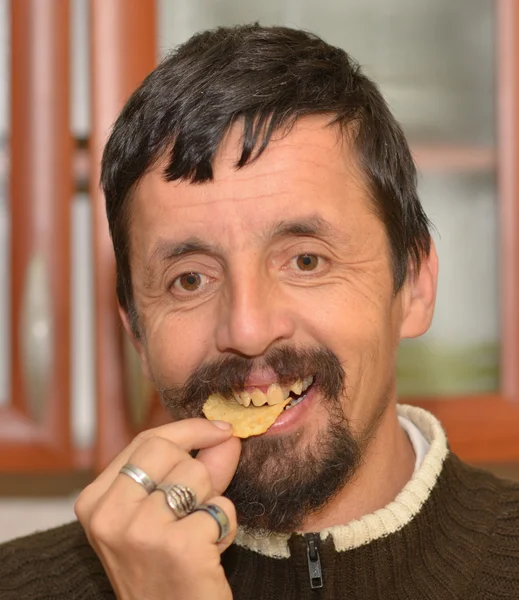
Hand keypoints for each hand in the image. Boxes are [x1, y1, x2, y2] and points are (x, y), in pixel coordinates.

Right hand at [75, 419, 240, 599]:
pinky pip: (220, 507)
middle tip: (196, 504)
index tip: (219, 429)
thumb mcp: (164, 514)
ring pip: (197, 474)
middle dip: (197, 469)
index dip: (189, 429)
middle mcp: (109, 515)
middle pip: (168, 449)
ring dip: (210, 501)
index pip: (145, 440)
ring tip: (197, 533)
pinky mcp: (177, 546)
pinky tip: (208, 552)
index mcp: (95, 502)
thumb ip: (196, 467)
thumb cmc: (165, 572)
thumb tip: (226, 434)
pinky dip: (225, 526)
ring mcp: (140, 530)